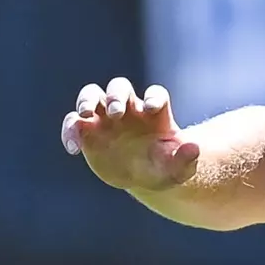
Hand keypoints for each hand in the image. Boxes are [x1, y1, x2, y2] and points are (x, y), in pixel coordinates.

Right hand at [61, 77, 200, 191]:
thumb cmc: (165, 168)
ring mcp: (105, 118)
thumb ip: (186, 159)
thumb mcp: (178, 169)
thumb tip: (194, 148)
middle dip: (117, 96)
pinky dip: (70, 131)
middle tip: (116, 112)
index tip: (152, 109)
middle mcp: (129, 109)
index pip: (156, 94)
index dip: (154, 97)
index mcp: (155, 113)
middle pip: (120, 87)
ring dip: (87, 100)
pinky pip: (73, 123)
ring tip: (86, 113)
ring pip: (92, 95)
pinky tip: (74, 149)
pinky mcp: (87, 131)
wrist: (145, 178)